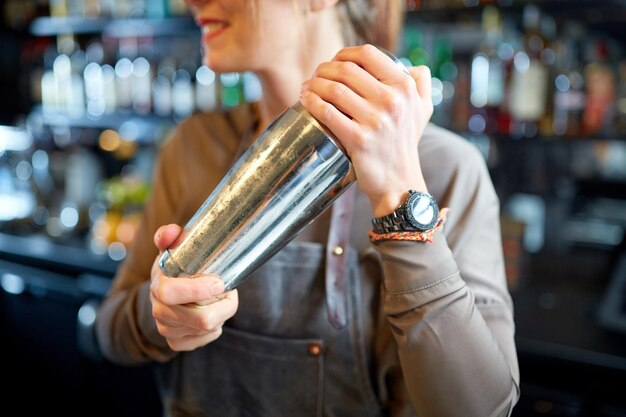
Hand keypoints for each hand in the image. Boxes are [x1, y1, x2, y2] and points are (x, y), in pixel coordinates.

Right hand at [150, 224, 238, 350]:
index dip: (197, 291)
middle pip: (200, 319)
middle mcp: (159, 311)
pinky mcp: (177, 343)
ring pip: (208, 329)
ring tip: (220, 299)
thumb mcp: (171, 249)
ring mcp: (167, 329)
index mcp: (158, 286)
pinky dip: (216, 326)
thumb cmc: (174, 269)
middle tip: (229, 290)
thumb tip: (172, 232)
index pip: (170, 294)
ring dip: (221, 313)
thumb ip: (169, 236)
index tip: (219, 284)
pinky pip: (207, 338)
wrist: (166, 295)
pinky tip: (212, 312)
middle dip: (224, 305)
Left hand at [299, 44, 433, 216]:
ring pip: (334, 89)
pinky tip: (305, 99)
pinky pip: (328, 112)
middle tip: (315, 76)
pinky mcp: (358, 140)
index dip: (344, 53)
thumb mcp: (423, 110)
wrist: (398, 181)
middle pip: (346, 70)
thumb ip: (421, 84)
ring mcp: (375, 121)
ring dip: (313, 84)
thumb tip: (411, 66)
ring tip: (306, 87)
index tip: (334, 61)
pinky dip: (312, 102)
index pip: (368, 55)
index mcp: (404, 88)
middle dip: (324, 69)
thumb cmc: (404, 144)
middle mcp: (392, 101)